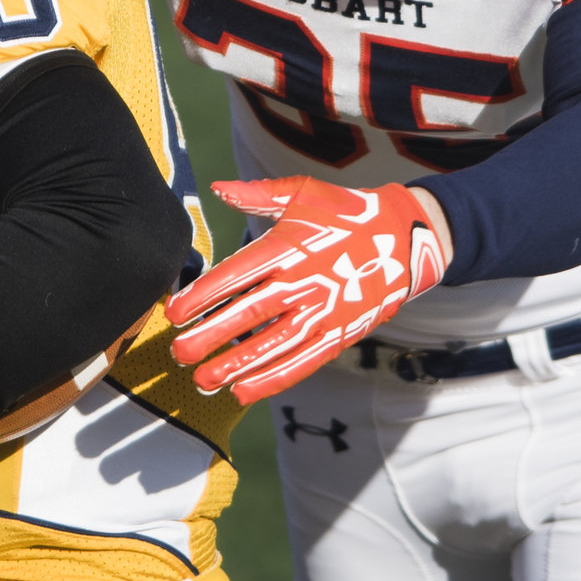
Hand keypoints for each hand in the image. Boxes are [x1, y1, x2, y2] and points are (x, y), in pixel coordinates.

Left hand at [167, 176, 445, 403]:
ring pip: (272, 346)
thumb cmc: (346, 213)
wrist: (404, 237)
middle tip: (178, 353)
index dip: (203, 295)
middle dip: (209, 337)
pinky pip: (302, 362)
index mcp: (289, 246)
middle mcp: (304, 281)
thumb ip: (258, 195)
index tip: (175, 312)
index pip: (237, 274)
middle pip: (248, 315)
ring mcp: (323, 312)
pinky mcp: (340, 334)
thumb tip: (218, 188)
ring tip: (202, 381)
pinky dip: (273, 379)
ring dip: (235, 366)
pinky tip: (243, 391)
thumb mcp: (304, 193)